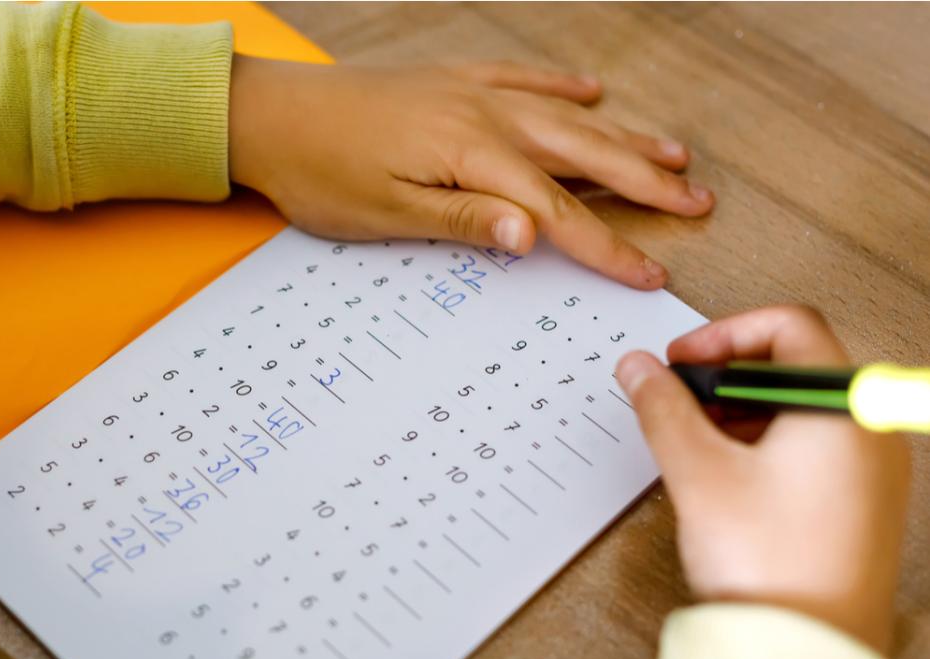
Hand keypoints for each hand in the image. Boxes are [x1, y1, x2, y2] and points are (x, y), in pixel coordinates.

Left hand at [228, 56, 714, 288]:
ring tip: (673, 153)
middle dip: (644, 183)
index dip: (606, 245)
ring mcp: (471, 93)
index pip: (556, 210)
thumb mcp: (386, 212)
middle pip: (581, 155)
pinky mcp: (452, 82)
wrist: (269, 113)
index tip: (649, 271)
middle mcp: (483, 116)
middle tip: (696, 202)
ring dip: (623, 135)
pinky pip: (522, 79)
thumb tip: (531, 236)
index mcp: (470, 156)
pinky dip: (561, 87)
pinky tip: (592, 92)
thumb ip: (464, 221)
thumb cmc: (320, 171)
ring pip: (564, 117)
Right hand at [616, 306, 909, 651]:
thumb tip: (641, 369)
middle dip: (727, 374)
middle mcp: (867, 428)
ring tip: (697, 438)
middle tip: (683, 398)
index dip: (723, 334)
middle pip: (795, 363)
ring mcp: (870, 467)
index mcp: (841, 407)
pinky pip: (812, 442)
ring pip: (800, 405)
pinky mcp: (859, 498)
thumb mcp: (699, 470)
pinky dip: (764, 438)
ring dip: (741, 407)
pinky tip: (727, 469)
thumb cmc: (771, 565)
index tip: (683, 360)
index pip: (788, 326)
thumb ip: (663, 407)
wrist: (802, 649)